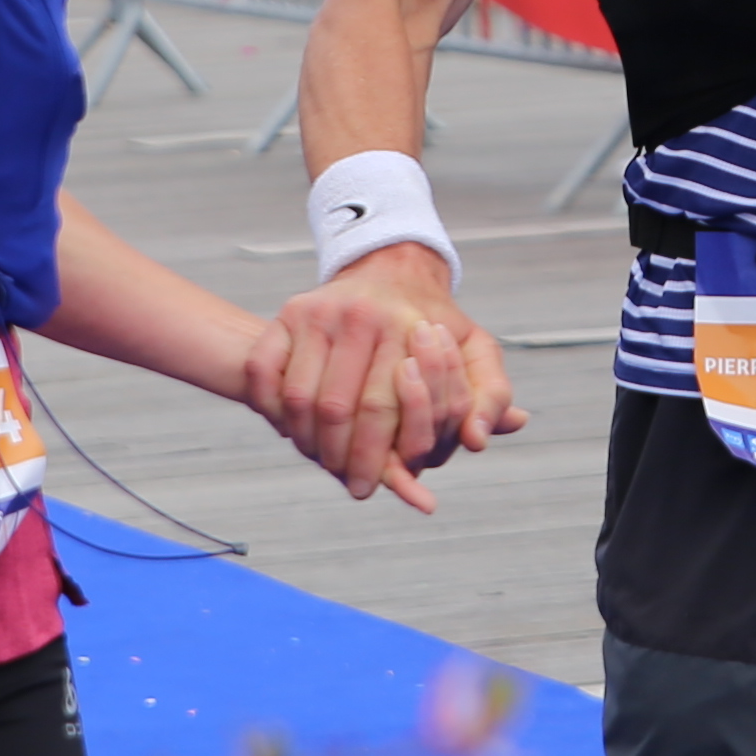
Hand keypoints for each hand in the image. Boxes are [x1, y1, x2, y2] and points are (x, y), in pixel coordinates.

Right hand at [269, 241, 516, 507]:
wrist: (394, 268)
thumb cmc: (435, 323)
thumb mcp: (476, 351)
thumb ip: (489, 396)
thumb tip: (475, 442)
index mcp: (405, 325)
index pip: (380, 408)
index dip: (374, 457)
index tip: (371, 487)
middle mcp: (359, 315)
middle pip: (335, 408)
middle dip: (337, 457)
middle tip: (346, 482)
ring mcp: (319, 311)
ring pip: (299, 396)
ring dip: (304, 440)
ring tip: (319, 460)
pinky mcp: (289, 312)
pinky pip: (265, 372)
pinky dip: (270, 408)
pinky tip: (290, 428)